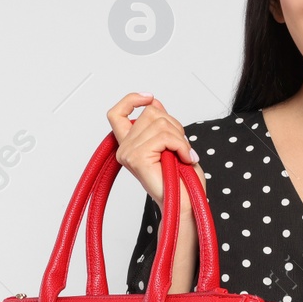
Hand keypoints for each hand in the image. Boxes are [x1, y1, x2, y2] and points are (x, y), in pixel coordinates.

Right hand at [109, 93, 206, 212]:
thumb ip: (160, 123)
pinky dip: (181, 145)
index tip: (149, 97)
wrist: (185, 203)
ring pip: (160, 123)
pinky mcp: (137, 158)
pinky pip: (165, 137)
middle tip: (181, 147)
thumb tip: (154, 103)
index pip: (117, 114)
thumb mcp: (171, 142)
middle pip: (150, 113)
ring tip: (184, 155)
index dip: (131, 100)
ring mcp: (128, 153)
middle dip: (174, 125)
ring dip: (180, 138)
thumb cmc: (181, 180)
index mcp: (129, 144)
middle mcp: (125, 148)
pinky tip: (185, 158)